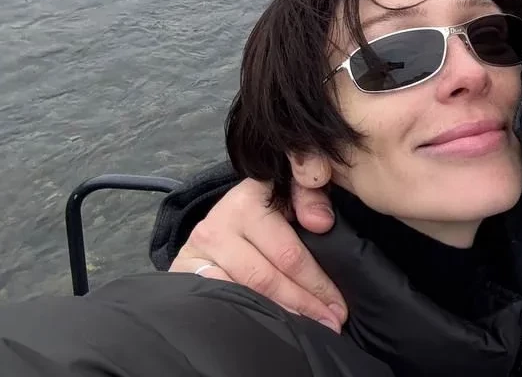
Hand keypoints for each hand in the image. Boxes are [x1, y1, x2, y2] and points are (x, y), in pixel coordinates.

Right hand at [168, 178, 345, 329]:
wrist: (218, 219)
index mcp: (249, 200)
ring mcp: (198, 251)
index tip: (337, 303)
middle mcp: (219, 225)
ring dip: (278, 314)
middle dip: (303, 304)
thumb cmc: (262, 209)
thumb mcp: (288, 193)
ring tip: (307, 328)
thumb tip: (321, 222)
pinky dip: (246, 314)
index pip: (288, 252)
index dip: (316, 281)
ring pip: (243, 293)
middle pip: (266, 278)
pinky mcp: (183, 271)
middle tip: (330, 323)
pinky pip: (219, 300)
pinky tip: (268, 324)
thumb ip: (311, 198)